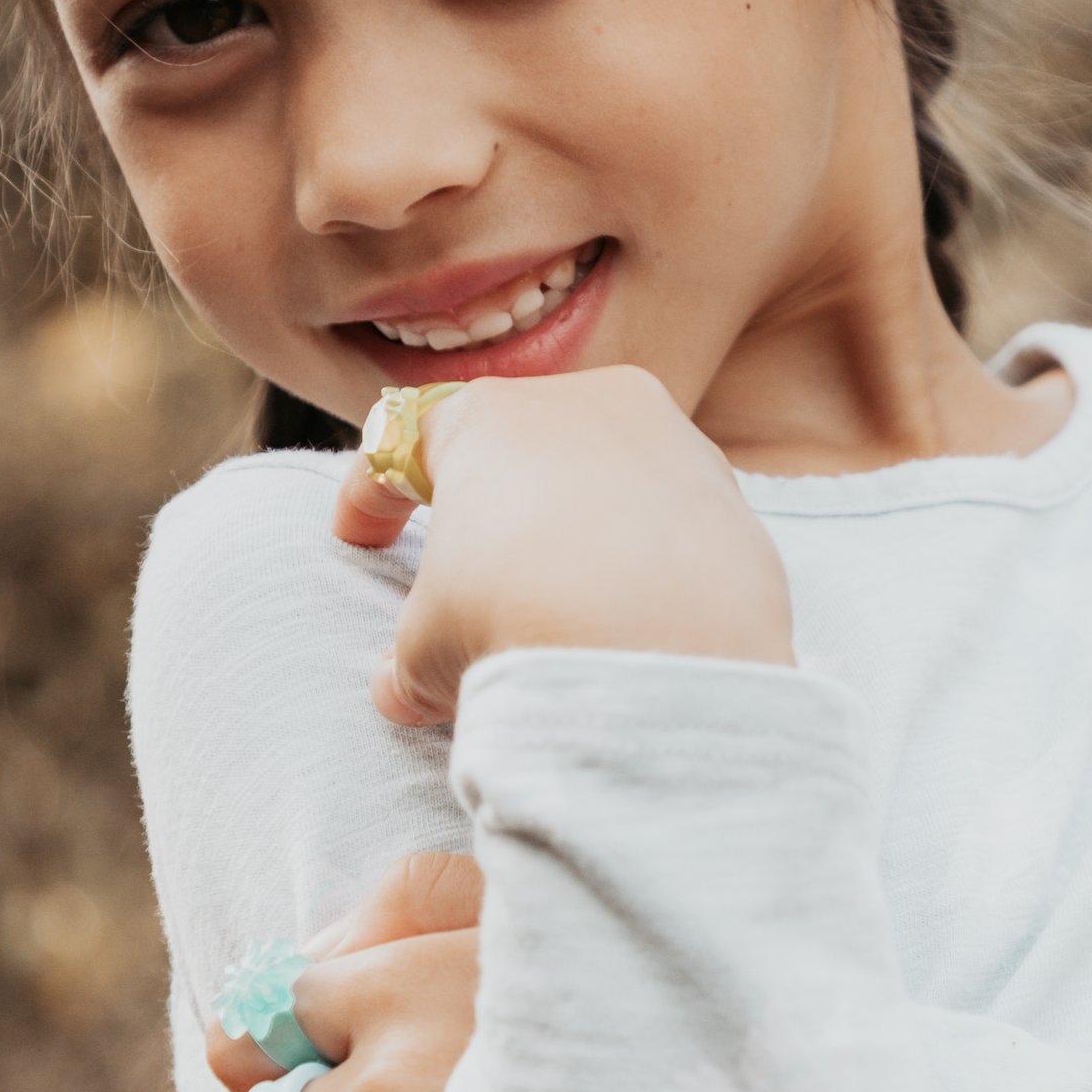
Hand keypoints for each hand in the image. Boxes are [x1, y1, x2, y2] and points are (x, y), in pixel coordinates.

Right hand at [330, 367, 793, 726]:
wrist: (661, 654)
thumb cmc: (517, 624)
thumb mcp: (429, 650)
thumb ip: (412, 657)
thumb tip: (403, 689)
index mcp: (483, 415)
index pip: (403, 440)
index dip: (370, 494)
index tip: (358, 540)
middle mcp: (581, 402)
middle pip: (515, 447)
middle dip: (488, 509)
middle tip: (470, 573)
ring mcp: (668, 439)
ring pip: (602, 478)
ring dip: (573, 532)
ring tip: (560, 609)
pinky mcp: (732, 495)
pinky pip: (668, 520)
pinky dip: (643, 560)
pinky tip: (633, 621)